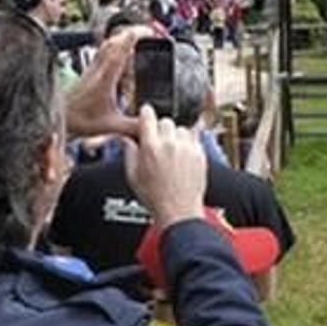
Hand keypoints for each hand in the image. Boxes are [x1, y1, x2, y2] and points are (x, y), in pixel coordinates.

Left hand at [65, 25, 152, 137]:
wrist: (59, 118)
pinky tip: (120, 51)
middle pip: (113, 42)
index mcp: (104, 80)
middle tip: (147, 31)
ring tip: (136, 36)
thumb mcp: (111, 125)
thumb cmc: (80, 121)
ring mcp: (92, 69)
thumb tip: (150, 123)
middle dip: (131, 33)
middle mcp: (97, 70)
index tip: (146, 32)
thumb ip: (132, 126)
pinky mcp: (89, 71)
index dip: (132, 40)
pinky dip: (114, 45)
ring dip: (121, 37)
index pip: (119, 53)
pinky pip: (102, 52)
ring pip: (106, 45)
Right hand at [124, 109, 205, 231]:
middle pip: (165, 121)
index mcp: (151, 147)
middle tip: (158, 142)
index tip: (146, 114)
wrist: (178, 211)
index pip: (148, 117)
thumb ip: (129, 153)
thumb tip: (126, 139)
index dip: (146, 114)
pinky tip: (183, 156)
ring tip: (172, 151)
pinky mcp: (200, 154)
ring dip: (176, 136)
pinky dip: (188, 143)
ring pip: (182, 129)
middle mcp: (170, 144)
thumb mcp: (133, 176)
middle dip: (160, 129)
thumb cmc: (155, 197)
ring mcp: (187, 148)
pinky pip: (195, 138)